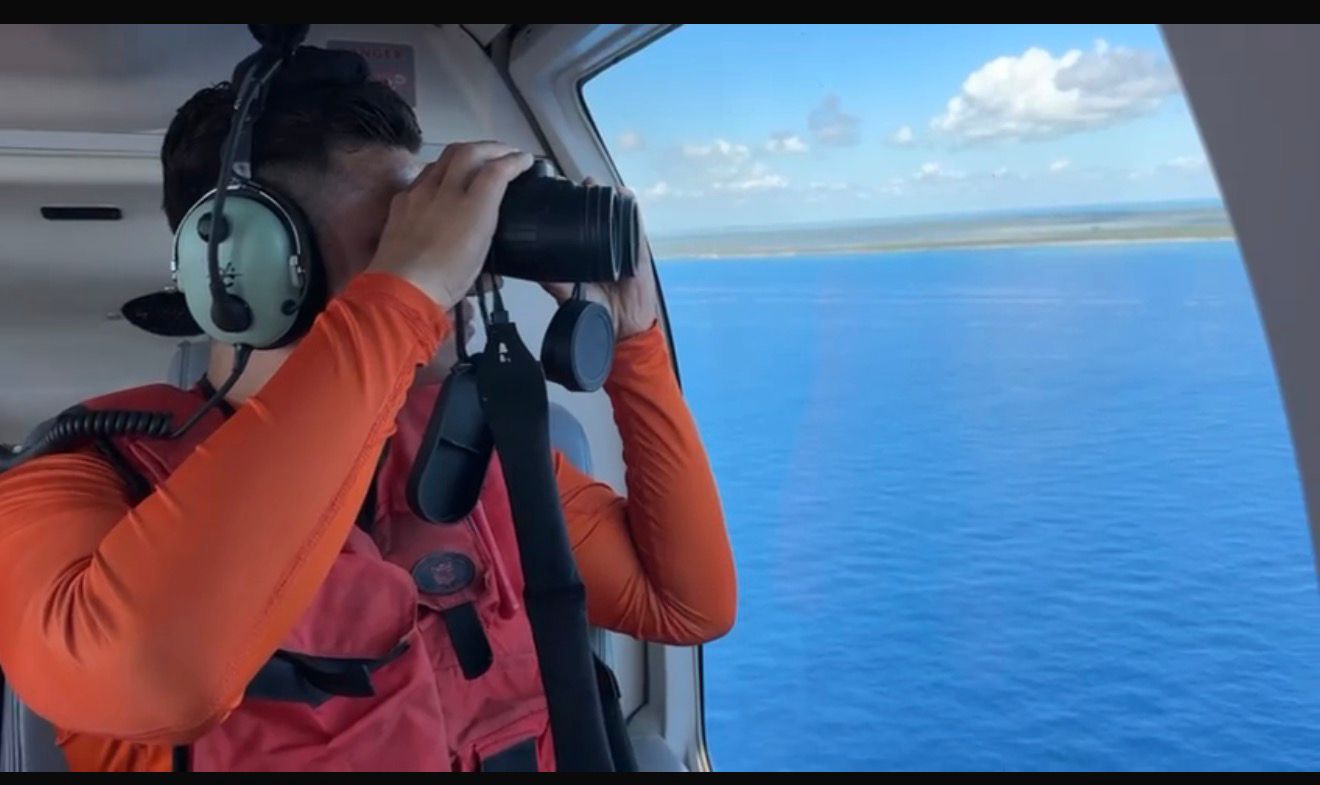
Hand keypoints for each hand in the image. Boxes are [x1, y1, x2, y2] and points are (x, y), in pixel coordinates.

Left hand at [368, 142, 533, 308]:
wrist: (401, 288)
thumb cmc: (447, 281)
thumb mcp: (481, 260)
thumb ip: (489, 237)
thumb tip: (494, 245)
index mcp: (473, 208)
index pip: (497, 170)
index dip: (515, 161)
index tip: (525, 160)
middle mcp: (446, 192)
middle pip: (470, 152)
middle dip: (491, 146)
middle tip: (504, 152)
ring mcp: (420, 193)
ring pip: (443, 158)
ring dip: (464, 154)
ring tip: (475, 161)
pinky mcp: (401, 201)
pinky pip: (423, 176)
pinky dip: (439, 172)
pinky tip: (441, 183)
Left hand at [541, 180, 659, 339]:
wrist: (625, 326)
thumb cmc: (599, 310)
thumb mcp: (571, 295)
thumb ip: (555, 284)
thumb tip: (536, 272)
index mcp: (584, 253)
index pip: (576, 223)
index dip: (569, 207)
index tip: (559, 194)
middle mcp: (602, 245)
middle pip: (596, 212)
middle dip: (588, 195)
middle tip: (580, 185)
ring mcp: (621, 244)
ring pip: (615, 212)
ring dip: (606, 195)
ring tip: (596, 185)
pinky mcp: (637, 248)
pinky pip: (635, 222)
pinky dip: (630, 207)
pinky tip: (623, 194)